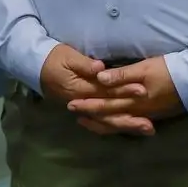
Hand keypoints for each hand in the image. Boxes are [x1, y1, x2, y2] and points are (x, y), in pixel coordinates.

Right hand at [39, 45, 153, 136]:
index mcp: (80, 89)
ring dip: (127, 125)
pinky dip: (115, 126)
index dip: (124, 91)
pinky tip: (131, 128)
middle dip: (130, 117)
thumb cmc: (54, 58)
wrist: (36, 67)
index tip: (143, 90)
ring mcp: (84, 109)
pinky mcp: (86, 109)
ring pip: (107, 121)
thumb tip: (100, 68)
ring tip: (147, 129)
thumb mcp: (68, 56)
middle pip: (109, 112)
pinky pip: (101, 122)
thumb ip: (85, 64)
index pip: (106, 91)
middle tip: (150, 123)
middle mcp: (83, 103)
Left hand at [64, 57, 182, 135]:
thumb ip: (122, 75)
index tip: (72, 103)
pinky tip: (110, 124)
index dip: (88, 103)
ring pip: (117, 123)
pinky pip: (128, 124)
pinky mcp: (152, 115)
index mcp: (132, 98)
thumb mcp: (144, 68)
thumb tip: (99, 79)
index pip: (105, 102)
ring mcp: (144, 115)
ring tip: (85, 121)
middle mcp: (136, 111)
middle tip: (72, 112)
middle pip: (108, 115)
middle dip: (90, 114)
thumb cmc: (167, 70)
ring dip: (100, 122)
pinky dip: (115, 125)